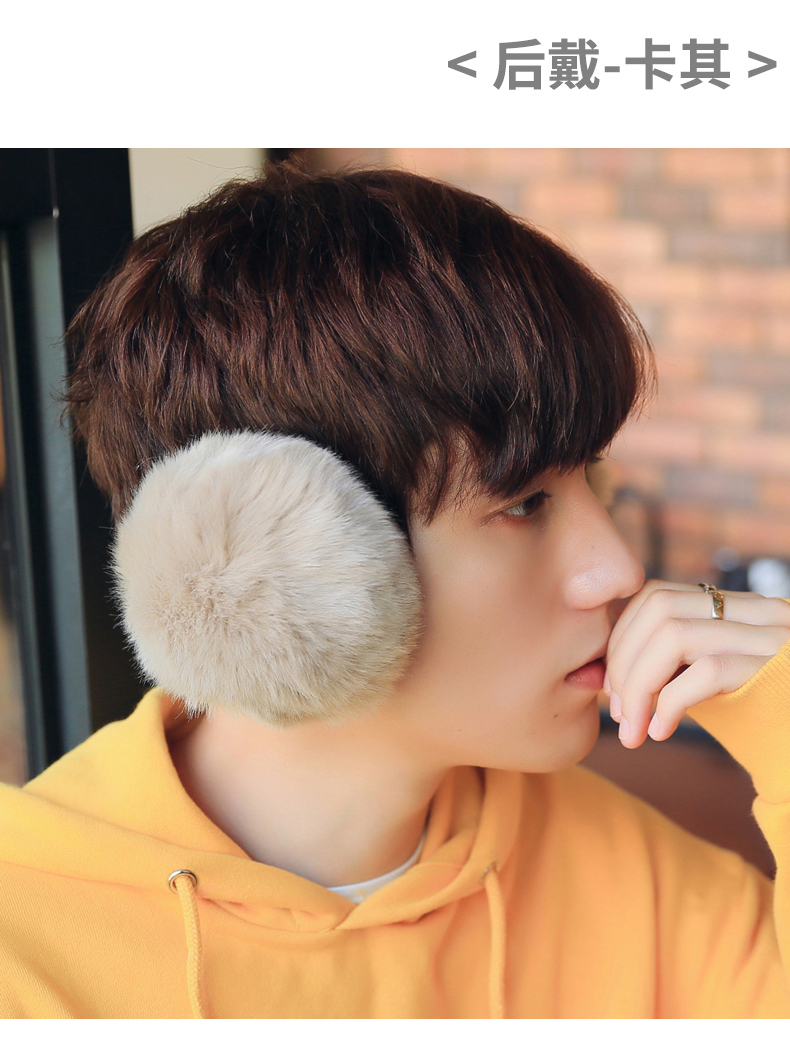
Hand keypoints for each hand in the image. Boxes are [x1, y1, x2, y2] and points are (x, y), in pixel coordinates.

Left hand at [604, 579, 789, 748]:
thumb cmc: (764, 726)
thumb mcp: (710, 688)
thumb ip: (670, 668)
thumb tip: (607, 671)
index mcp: (738, 609)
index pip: (657, 595)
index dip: (621, 637)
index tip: (611, 685)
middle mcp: (759, 613)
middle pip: (659, 609)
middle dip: (623, 661)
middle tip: (617, 711)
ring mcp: (772, 639)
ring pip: (675, 636)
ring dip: (639, 686)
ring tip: (632, 728)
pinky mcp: (779, 672)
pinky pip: (705, 672)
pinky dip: (670, 703)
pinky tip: (661, 732)